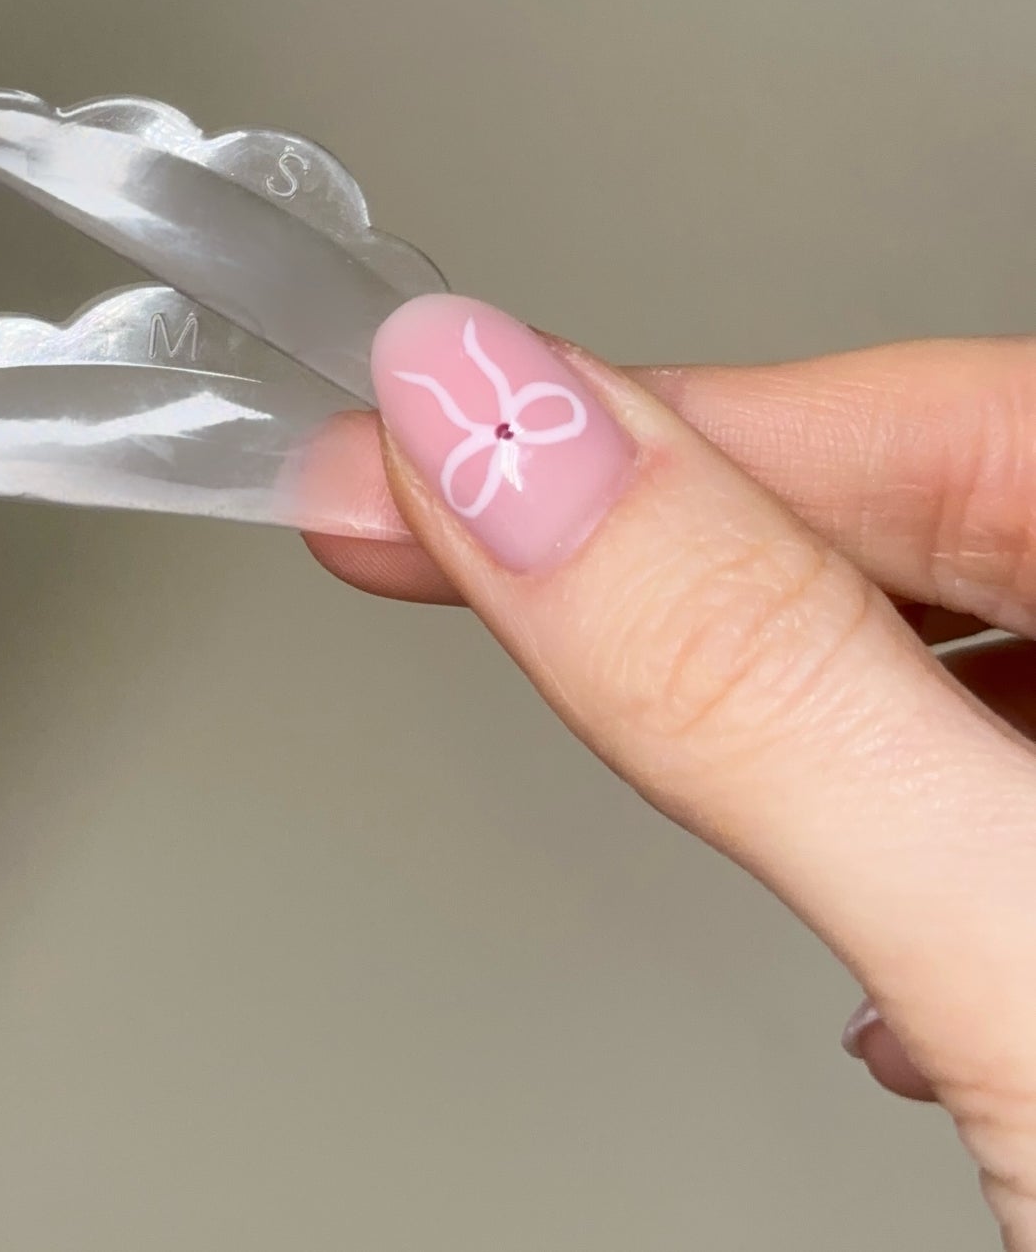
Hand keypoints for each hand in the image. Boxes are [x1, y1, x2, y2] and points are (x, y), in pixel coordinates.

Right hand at [310, 300, 1035, 1245]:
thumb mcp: (1024, 980)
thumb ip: (748, 684)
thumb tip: (500, 434)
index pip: (938, 416)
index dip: (643, 416)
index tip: (421, 433)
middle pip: (954, 504)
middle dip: (670, 521)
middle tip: (431, 519)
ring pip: (978, 633)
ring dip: (773, 654)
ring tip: (604, 673)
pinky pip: (1025, 775)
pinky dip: (896, 791)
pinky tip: (845, 880)